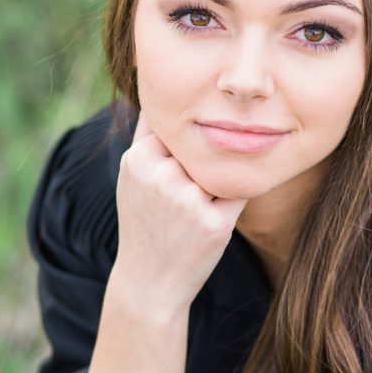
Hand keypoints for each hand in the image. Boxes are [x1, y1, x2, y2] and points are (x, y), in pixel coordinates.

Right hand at [110, 111, 247, 316]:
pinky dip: (235, 195)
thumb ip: (149, 136)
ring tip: (193, 208)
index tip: (184, 151)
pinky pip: (239, 191)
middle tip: (185, 192)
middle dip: (202, 162)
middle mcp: (161, 175)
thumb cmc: (144, 222)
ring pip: (221, 167)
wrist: (150, 281)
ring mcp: (188, 199)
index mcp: (138, 160)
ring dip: (218, 180)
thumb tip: (166, 91)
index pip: (175, 125)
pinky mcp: (215, 223)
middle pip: (201, 147)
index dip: (185, 137)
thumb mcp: (133, 176)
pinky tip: (218, 212)